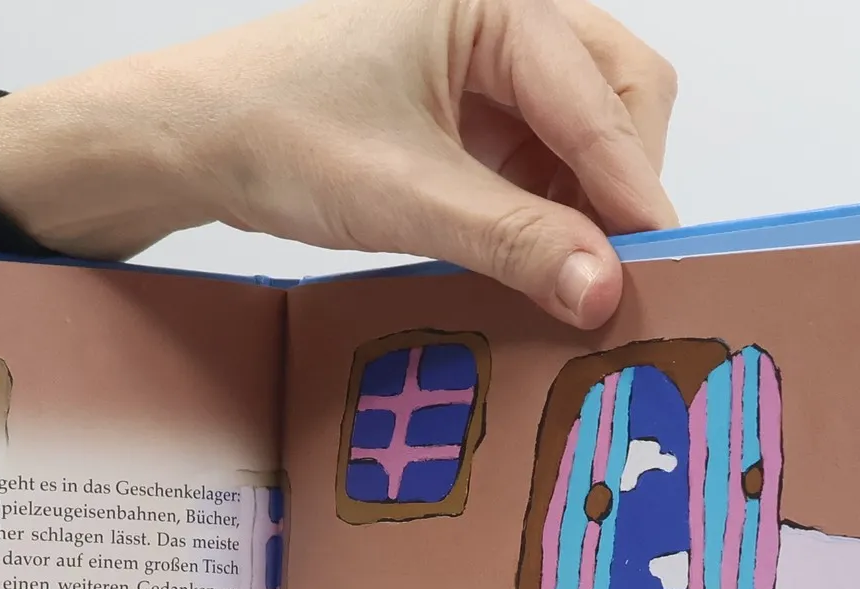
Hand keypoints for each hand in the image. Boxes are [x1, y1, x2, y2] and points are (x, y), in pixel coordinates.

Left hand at [0, 0, 675, 326]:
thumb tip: (600, 290)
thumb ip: (512, 242)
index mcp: (495, 2)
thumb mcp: (405, 197)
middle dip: (621, 184)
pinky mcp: (467, 109)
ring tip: (572, 279)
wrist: (195, 142)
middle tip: (620, 274)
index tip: (663, 265)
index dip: (634, 191)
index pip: (599, 100)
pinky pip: (538, 157)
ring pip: (583, 131)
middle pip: (617, 96)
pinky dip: (546, 211)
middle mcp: (503, 18)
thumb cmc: (279, 134)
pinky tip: (533, 262)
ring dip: (586, 204)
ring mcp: (487, 63)